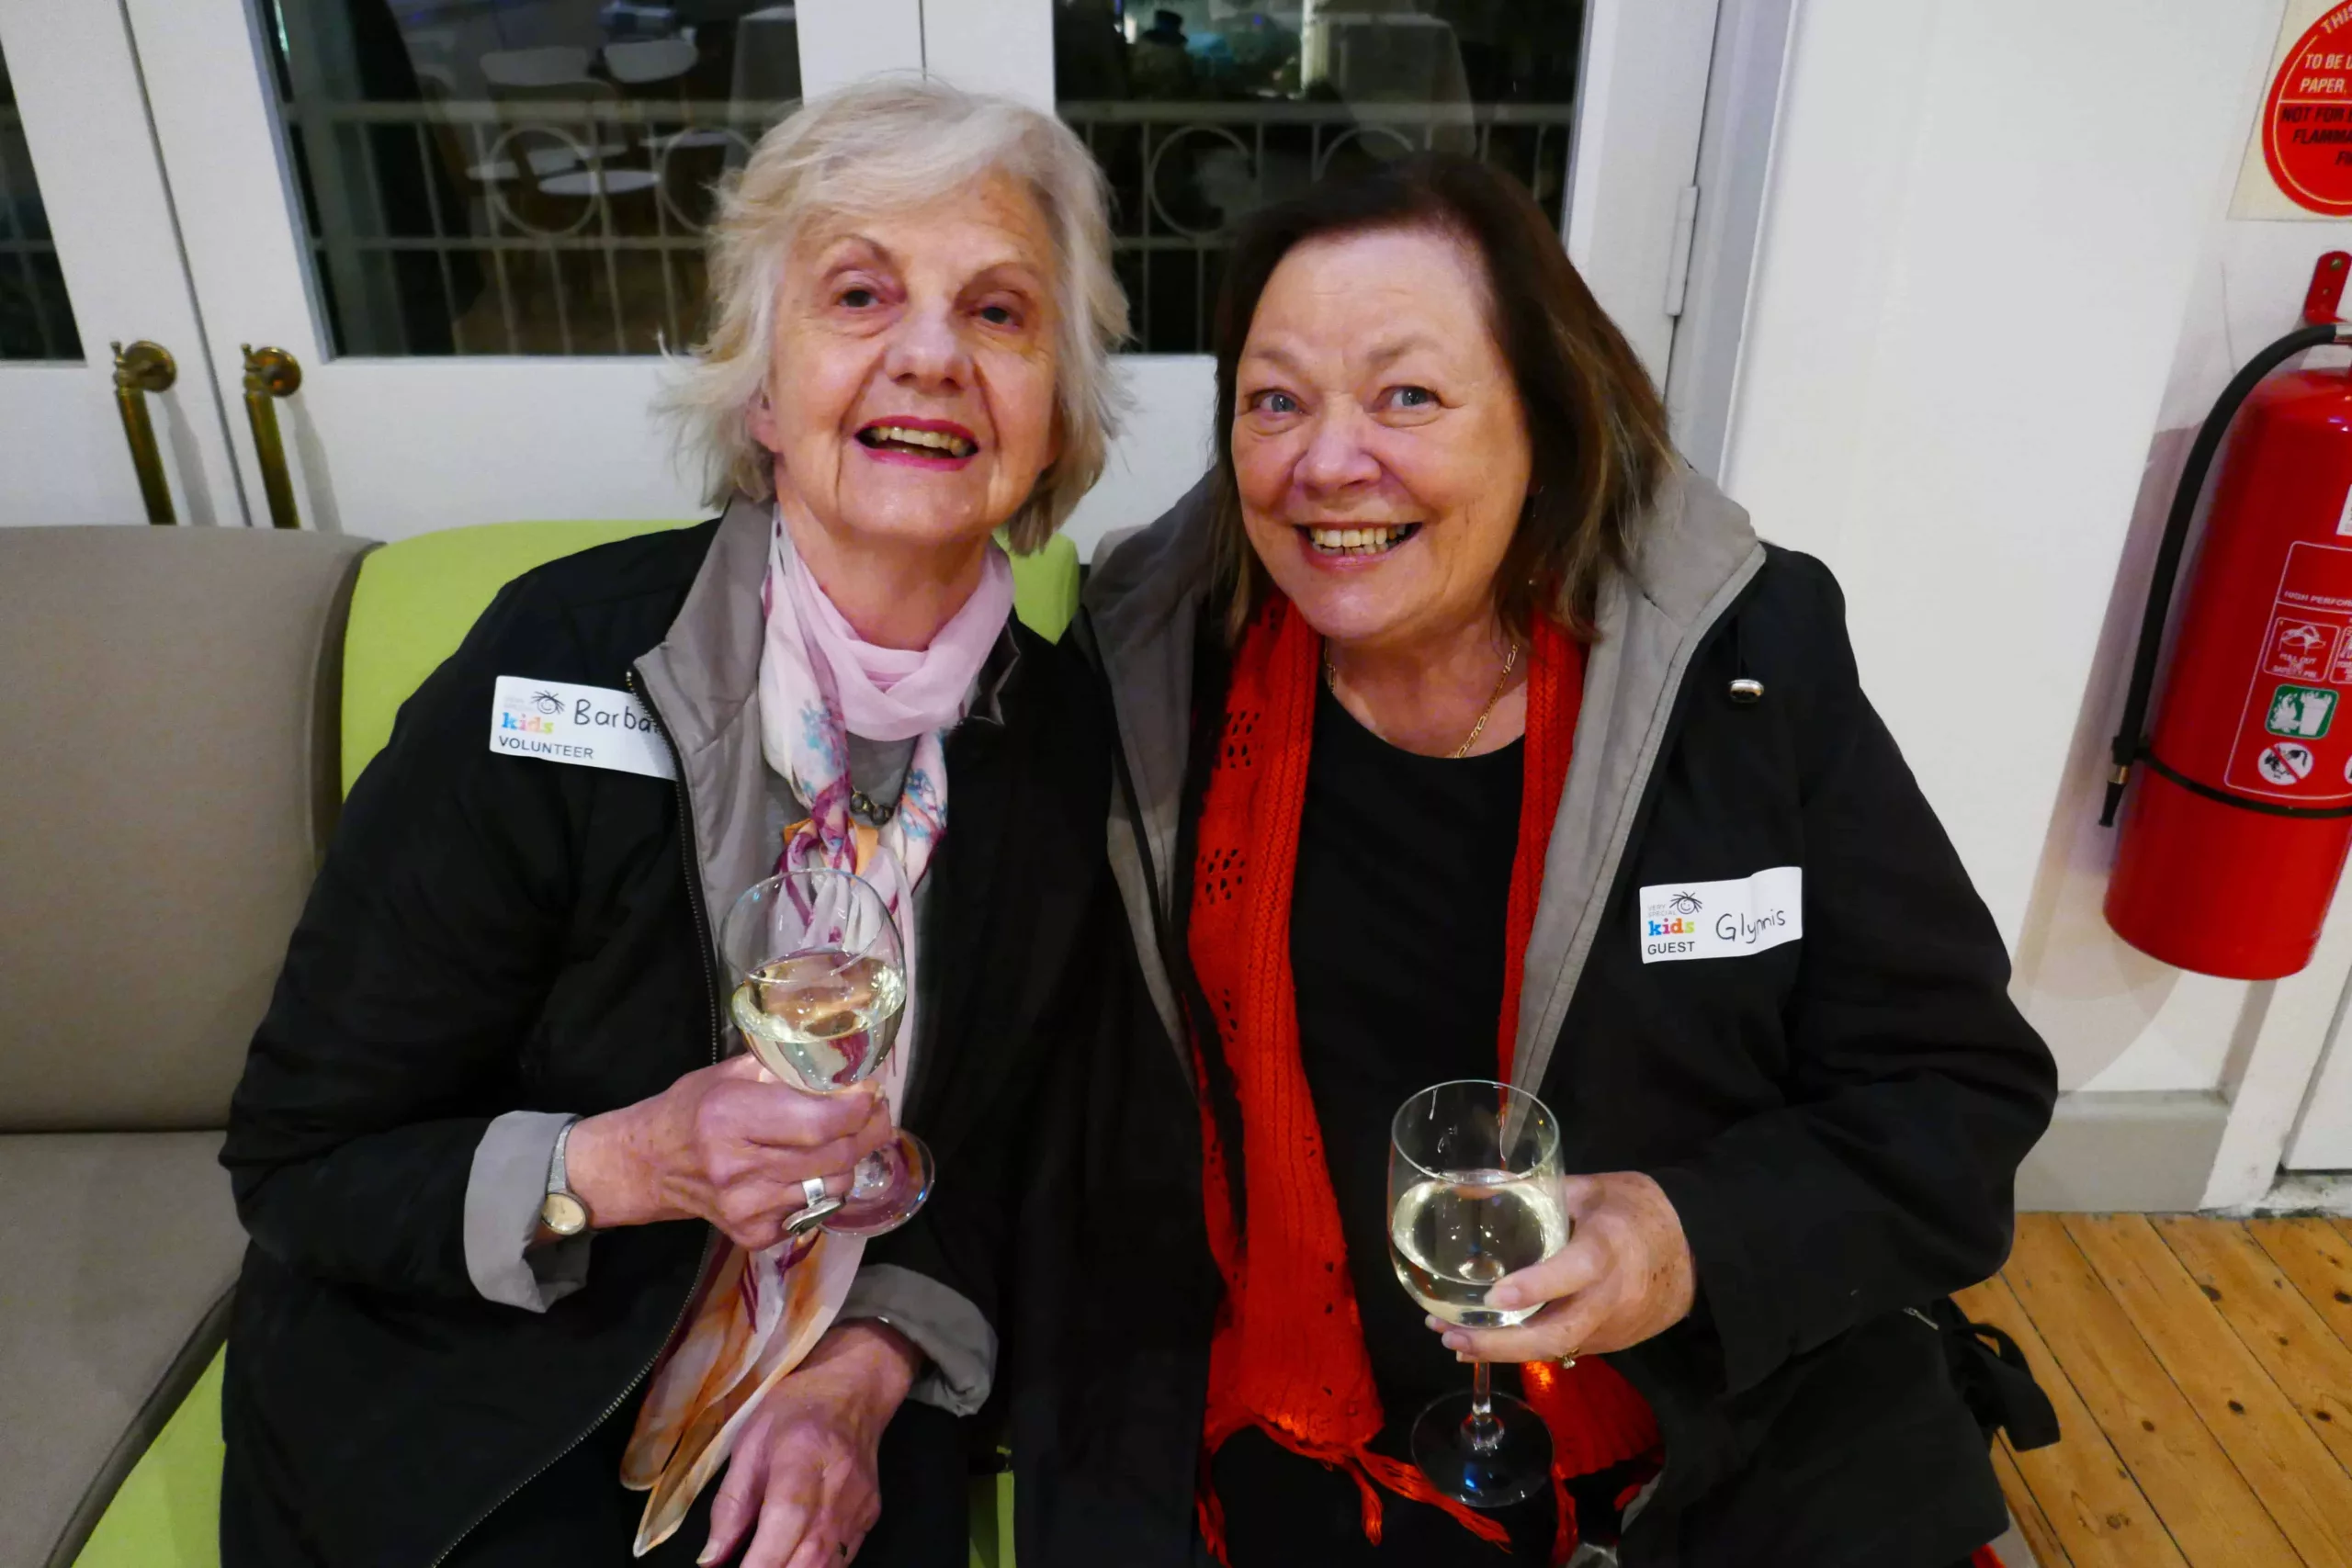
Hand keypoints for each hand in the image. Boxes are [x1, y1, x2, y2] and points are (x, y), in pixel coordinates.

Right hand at [564, 1054, 894, 1249]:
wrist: (647, 1166)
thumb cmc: (692, 1109)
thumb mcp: (730, 1073)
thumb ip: (784, 1067)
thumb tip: (844, 1065)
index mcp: (731, 1118)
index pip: (819, 1123)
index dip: (858, 1109)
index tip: (872, 1092)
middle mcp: (738, 1169)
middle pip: (835, 1157)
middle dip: (868, 1132)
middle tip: (877, 1113)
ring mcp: (747, 1209)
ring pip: (833, 1187)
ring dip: (848, 1161)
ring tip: (841, 1139)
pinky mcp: (753, 1235)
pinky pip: (814, 1211)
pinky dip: (822, 1188)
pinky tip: (807, 1169)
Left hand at [700, 1322, 920, 1567]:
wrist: (853, 1391)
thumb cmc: (796, 1409)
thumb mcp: (749, 1444)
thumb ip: (729, 1504)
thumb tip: (712, 1558)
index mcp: (801, 1461)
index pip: (785, 1524)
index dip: (759, 1563)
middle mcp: (838, 1490)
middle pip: (809, 1558)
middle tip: (748, 1567)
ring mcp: (858, 1509)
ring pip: (827, 1567)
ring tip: (766, 1564)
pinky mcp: (869, 1519)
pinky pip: (841, 1561)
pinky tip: (792, 1560)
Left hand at [1434, 1171, 1695, 1362]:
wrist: (1698, 1251)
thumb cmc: (1639, 1209)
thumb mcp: (1591, 1188)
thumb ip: (1536, 1192)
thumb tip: (1471, 1186)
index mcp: (1610, 1246)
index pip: (1575, 1270)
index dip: (1535, 1286)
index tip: (1493, 1295)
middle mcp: (1612, 1296)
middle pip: (1557, 1334)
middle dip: (1500, 1343)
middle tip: (1449, 1334)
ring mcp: (1613, 1326)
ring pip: (1556, 1349)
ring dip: (1502, 1350)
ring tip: (1453, 1340)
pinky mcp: (1611, 1342)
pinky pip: (1564, 1348)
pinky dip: (1524, 1349)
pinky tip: (1488, 1341)